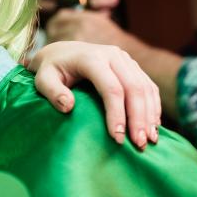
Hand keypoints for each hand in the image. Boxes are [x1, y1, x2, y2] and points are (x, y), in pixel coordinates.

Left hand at [28, 40, 159, 147]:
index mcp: (91, 58)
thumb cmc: (50, 70)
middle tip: (139, 144)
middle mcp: (113, 55)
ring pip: (145, 87)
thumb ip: (52, 92)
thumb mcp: (42, 80)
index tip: (117, 137)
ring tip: (149, 140)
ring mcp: (125, 59)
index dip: (117, 114)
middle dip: (138, 118)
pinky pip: (148, 86)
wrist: (62, 52)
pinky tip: (153, 126)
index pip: (111, 88)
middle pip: (134, 88)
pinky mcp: (133, 66)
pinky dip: (153, 107)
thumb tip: (68, 107)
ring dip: (150, 115)